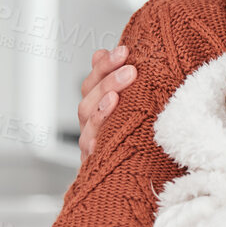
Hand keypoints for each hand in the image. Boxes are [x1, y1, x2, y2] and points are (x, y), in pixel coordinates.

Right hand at [77, 45, 135, 160]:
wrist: (137, 176)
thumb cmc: (134, 136)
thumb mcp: (130, 104)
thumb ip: (115, 79)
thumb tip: (99, 53)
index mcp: (96, 108)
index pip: (92, 82)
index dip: (105, 65)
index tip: (124, 51)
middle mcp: (90, 125)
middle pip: (88, 100)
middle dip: (107, 82)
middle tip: (130, 69)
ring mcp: (90, 145)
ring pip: (88, 124)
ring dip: (102, 108)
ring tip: (116, 96)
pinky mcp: (95, 165)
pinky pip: (92, 153)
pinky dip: (95, 142)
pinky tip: (102, 136)